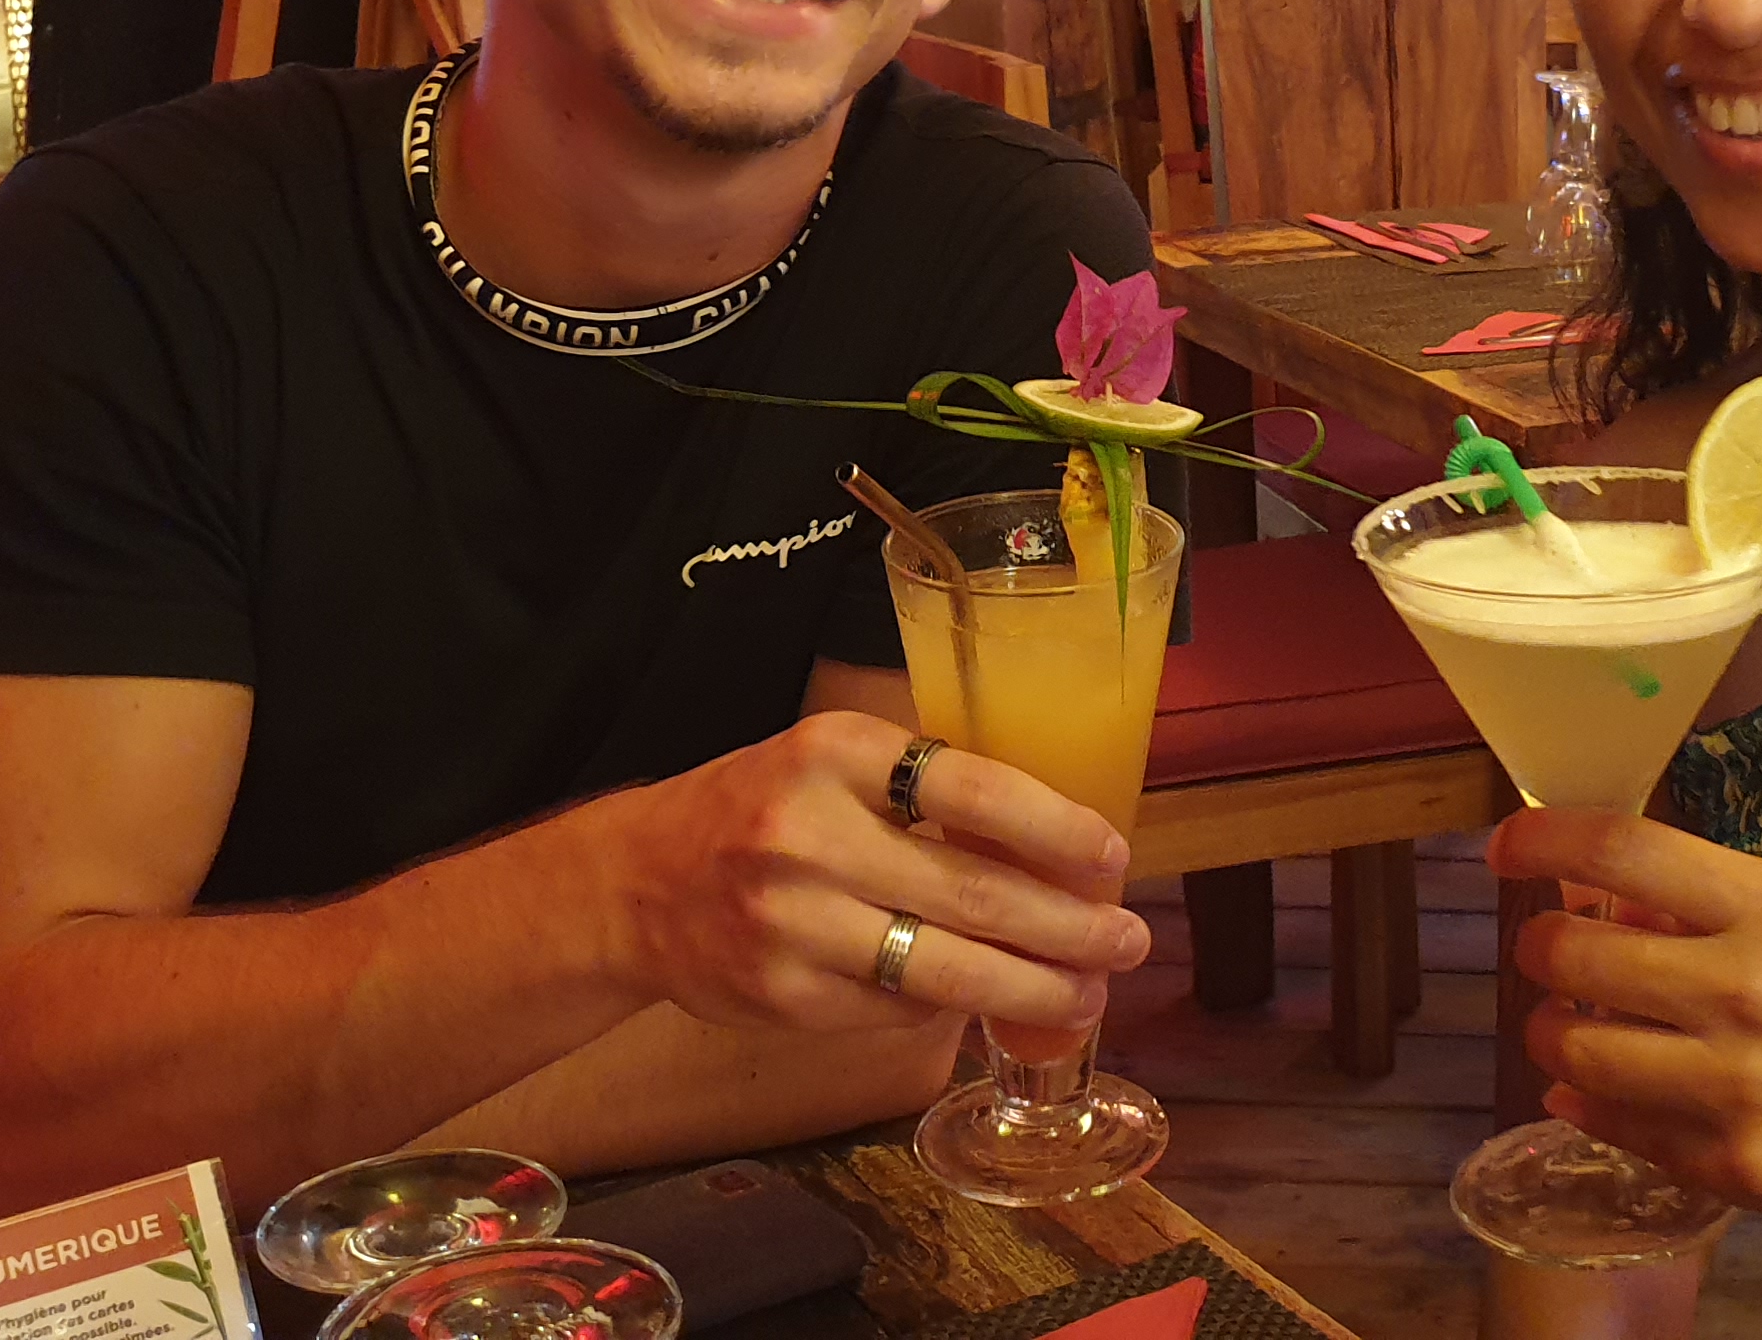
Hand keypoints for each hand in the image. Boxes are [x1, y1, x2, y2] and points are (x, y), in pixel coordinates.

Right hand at [607, 710, 1146, 1034]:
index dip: (1058, 828)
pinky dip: (956, 1007)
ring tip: (1088, 990)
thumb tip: (1056, 843)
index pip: (973, 788)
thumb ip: (921, 789)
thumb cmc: (759, 811)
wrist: (632, 885)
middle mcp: (809, 835)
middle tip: (1129, 939)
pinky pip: (897, 1007)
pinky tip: (997, 1004)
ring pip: (945, 969)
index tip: (1113, 855)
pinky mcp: (784, 995)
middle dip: (1071, 927)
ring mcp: (792, 923)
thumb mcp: (828, 763)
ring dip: (1033, 987)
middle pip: (975, 894)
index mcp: (833, 754)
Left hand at [1492, 807, 1761, 1233]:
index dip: (1544, 840)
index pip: (1624, 850)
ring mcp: (1744, 1087)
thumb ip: (1719, 916)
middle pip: (1576, 957)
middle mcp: (1749, 990)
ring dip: (1553, 1036)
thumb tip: (1605, 907)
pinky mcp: (1747, 1171)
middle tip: (1545, 955)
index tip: (1506, 846)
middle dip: (1540, 952)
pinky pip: (1627, 1135)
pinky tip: (1589, 1096)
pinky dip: (1594, 1110)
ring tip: (1564, 1029)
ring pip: (1583, 1055)